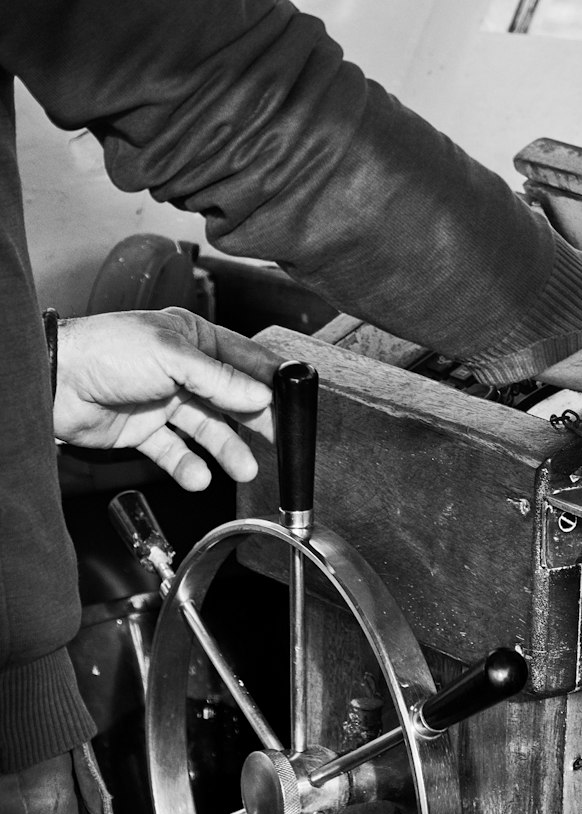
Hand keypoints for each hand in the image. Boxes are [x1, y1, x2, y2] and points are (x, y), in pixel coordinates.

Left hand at [54, 307, 277, 489]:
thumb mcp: (172, 357)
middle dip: (254, 420)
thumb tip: (261, 396)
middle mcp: (182, 369)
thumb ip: (219, 380)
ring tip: (242, 469)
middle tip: (279, 440)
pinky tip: (197, 475)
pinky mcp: (144, 430)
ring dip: (225, 450)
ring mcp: (164, 401)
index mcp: (192, 338)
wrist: (54, 382)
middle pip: (230, 398)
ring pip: (206, 429)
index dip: (269, 380)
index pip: (244, 359)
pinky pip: (175, 452)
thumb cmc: (106, 350)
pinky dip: (187, 466)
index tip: (293, 401)